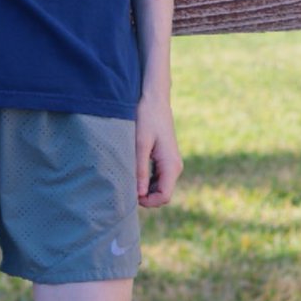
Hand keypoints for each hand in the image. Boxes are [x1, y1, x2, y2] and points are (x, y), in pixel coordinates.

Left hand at [135, 93, 182, 207]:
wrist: (155, 98)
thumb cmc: (147, 117)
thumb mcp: (140, 143)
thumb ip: (140, 169)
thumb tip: (139, 194)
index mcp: (171, 165)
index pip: (164, 196)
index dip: (148, 202)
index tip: (130, 194)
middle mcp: (175, 166)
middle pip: (162, 194)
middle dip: (145, 196)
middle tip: (125, 186)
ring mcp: (171, 163)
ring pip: (159, 187)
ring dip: (145, 188)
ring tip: (127, 178)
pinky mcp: (165, 158)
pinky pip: (158, 177)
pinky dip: (146, 180)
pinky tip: (132, 171)